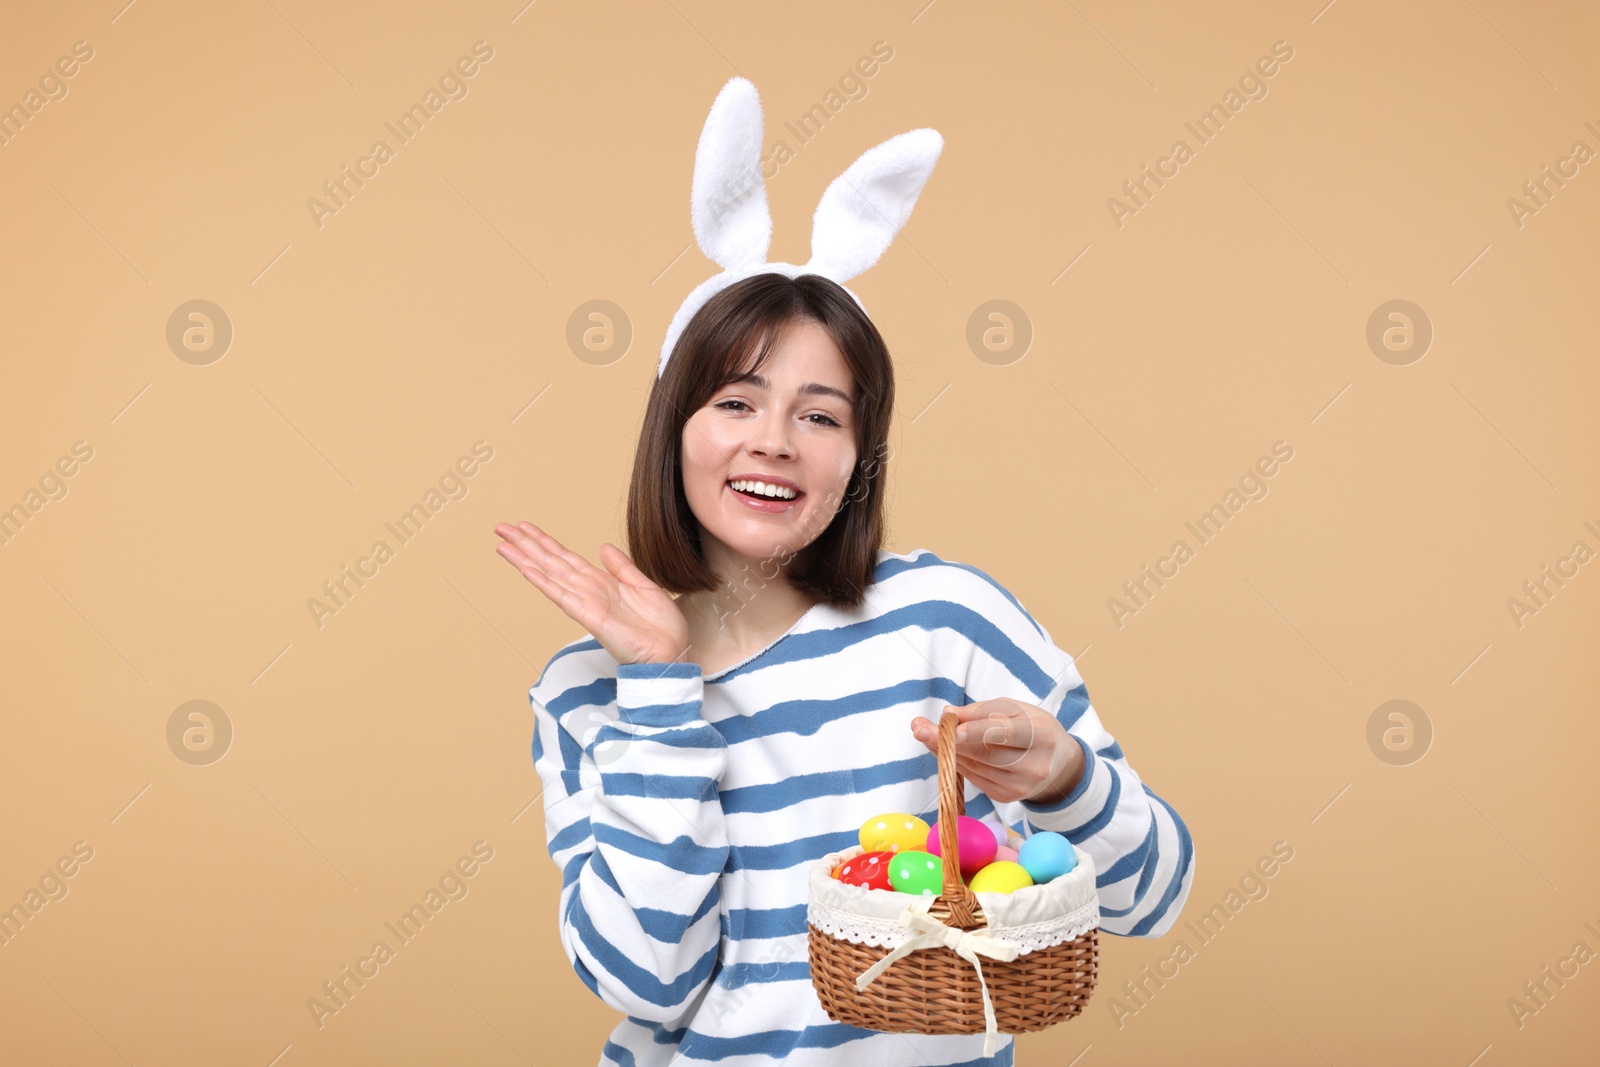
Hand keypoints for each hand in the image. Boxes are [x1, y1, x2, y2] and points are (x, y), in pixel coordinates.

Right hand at [494, 522, 689, 665]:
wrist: (671, 651)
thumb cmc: (659, 626)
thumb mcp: (643, 586)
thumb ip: (621, 567)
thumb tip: (602, 547)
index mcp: (600, 583)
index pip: (565, 557)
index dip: (544, 541)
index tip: (524, 527)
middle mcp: (588, 591)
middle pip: (550, 562)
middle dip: (525, 544)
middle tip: (501, 527)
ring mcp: (586, 604)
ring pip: (550, 575)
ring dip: (525, 559)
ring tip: (502, 544)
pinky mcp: (591, 617)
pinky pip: (563, 596)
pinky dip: (545, 583)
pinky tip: (527, 570)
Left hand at [909, 700, 1084, 804]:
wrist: (1058, 762)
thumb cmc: (1033, 728)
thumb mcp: (1015, 709)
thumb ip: (982, 711)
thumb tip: (948, 714)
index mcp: (1041, 735)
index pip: (1004, 733)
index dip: (974, 731)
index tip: (947, 727)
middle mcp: (1034, 766)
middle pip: (984, 753)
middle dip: (948, 740)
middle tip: (919, 727)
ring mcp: (1020, 787)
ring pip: (974, 766)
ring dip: (946, 750)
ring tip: (925, 732)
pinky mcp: (1007, 797)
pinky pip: (974, 777)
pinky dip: (956, 762)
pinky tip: (945, 749)